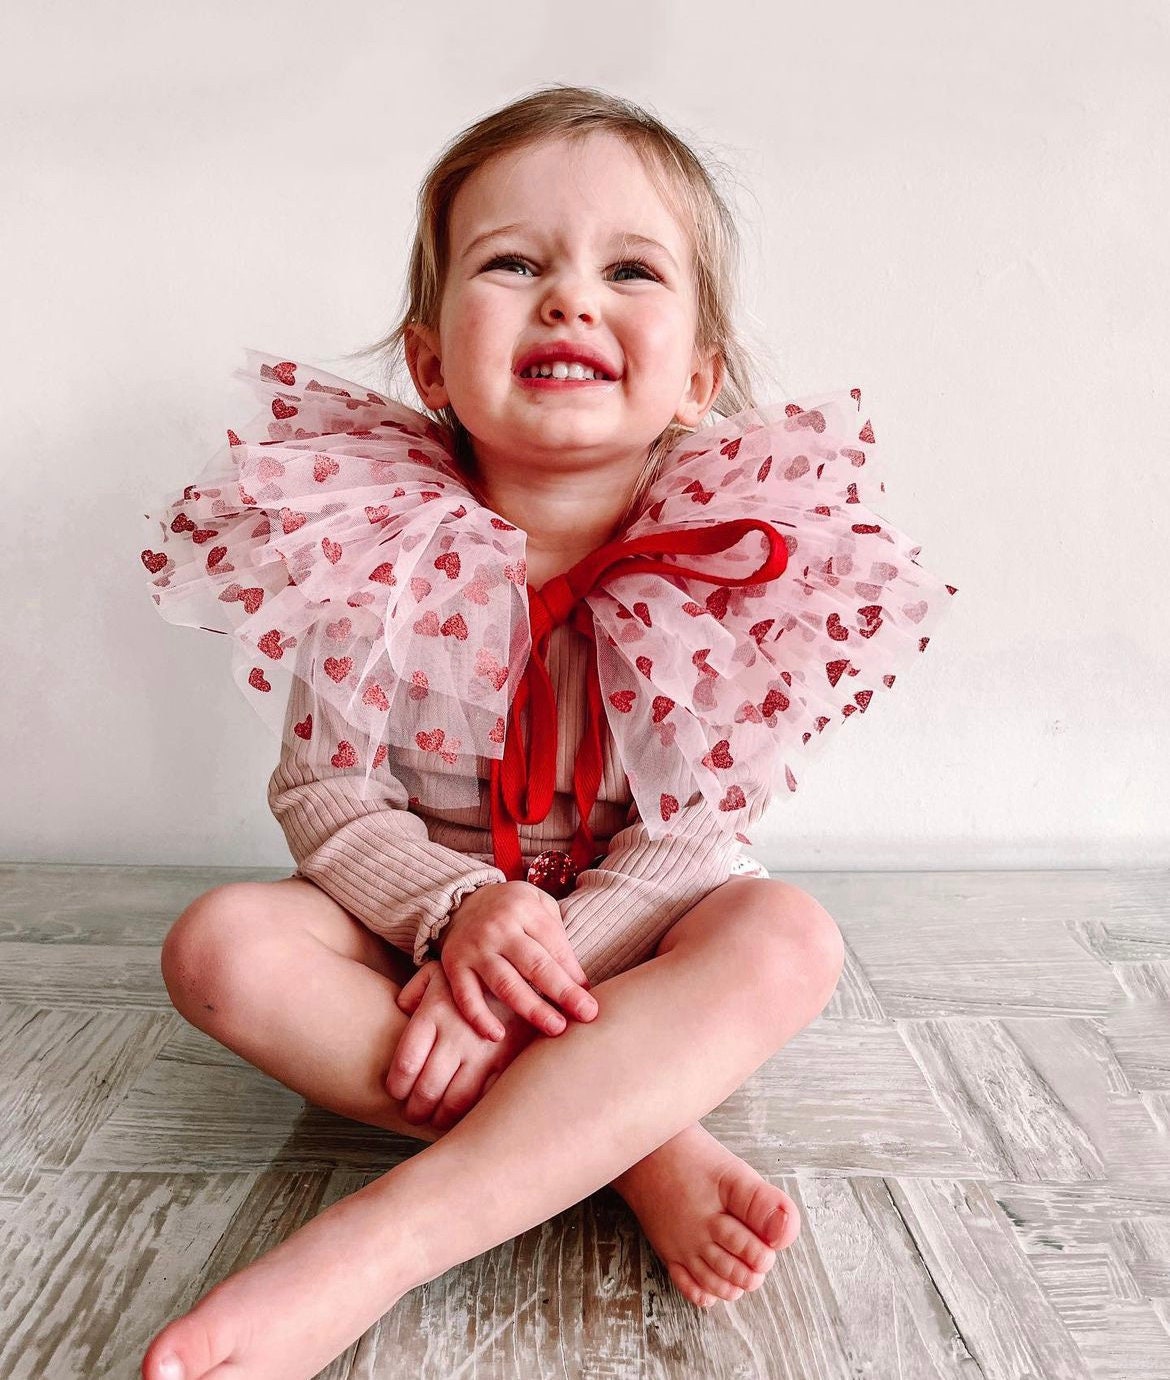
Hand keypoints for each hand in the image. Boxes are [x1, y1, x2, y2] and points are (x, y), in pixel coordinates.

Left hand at [386, 960, 535, 1129]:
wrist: (526, 973)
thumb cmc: (475, 978)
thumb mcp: (440, 972)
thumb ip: (413, 991)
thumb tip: (401, 1011)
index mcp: (434, 1013)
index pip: (406, 1064)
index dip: (397, 1087)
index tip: (397, 1093)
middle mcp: (456, 1035)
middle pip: (426, 1089)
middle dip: (415, 1110)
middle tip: (413, 1114)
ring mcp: (483, 1051)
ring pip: (454, 1102)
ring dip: (440, 1118)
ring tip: (436, 1119)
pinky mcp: (506, 1062)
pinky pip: (483, 1099)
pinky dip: (470, 1115)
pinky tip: (464, 1115)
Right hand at [436, 880, 597, 1038]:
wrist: (462, 900)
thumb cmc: (512, 910)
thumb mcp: (539, 905)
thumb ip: (558, 937)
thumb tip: (579, 982)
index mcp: (525, 909)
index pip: (555, 946)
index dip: (574, 975)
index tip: (591, 1000)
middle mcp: (499, 928)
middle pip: (535, 965)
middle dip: (563, 992)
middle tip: (585, 1015)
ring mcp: (475, 947)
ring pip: (505, 983)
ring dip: (532, 1009)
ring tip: (555, 1028)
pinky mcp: (454, 964)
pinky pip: (466, 995)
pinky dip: (479, 1017)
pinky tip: (497, 1035)